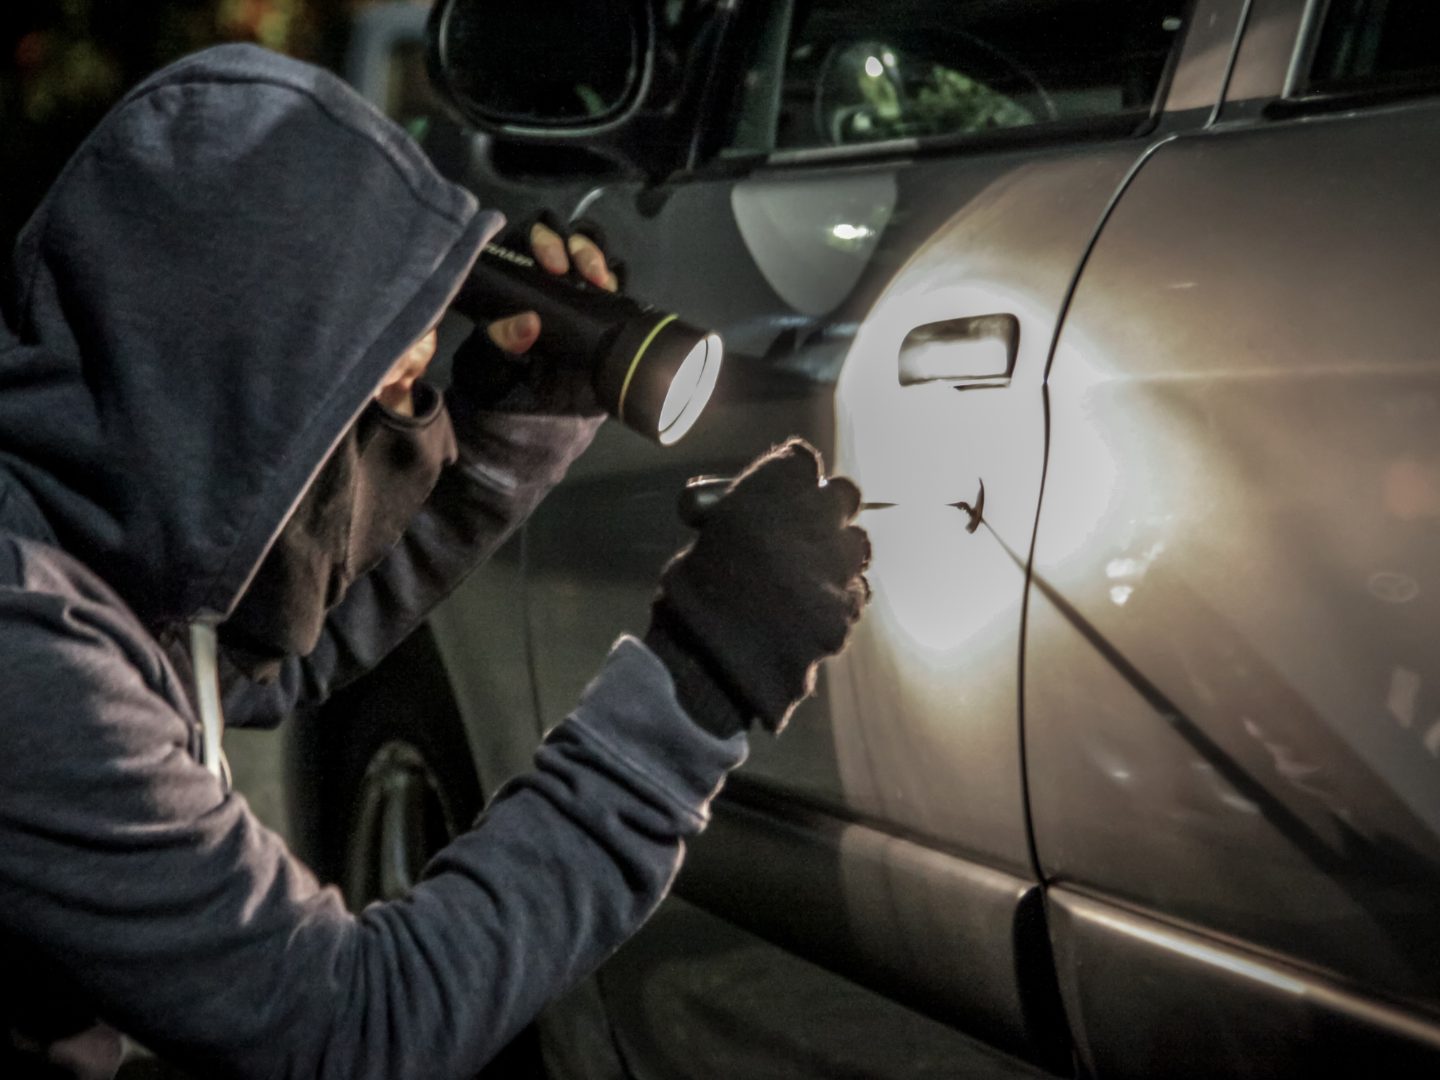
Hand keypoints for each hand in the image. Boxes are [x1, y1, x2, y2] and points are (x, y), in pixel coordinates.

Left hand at [449, 218, 619, 416]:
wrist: (536, 415)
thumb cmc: (504, 382)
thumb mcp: (491, 363)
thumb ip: (501, 342)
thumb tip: (527, 323)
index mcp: (514, 277)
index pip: (527, 236)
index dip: (541, 238)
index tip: (552, 265)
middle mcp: (546, 274)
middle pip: (565, 235)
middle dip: (576, 244)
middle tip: (577, 272)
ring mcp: (576, 287)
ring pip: (592, 248)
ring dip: (597, 255)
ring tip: (601, 281)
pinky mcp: (603, 304)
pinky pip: (615, 276)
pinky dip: (617, 276)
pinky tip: (613, 292)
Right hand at [644, 439, 870, 736]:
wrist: (714, 655)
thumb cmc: (697, 589)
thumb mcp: (707, 533)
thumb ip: (738, 511)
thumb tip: (751, 515)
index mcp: (777, 484)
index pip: (802, 461)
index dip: (793, 477)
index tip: (783, 493)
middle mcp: (819, 512)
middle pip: (844, 495)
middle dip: (828, 509)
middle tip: (804, 533)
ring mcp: (841, 561)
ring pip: (857, 545)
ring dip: (838, 555)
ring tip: (805, 579)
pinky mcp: (850, 607)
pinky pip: (855, 593)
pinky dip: (838, 599)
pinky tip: (810, 613)